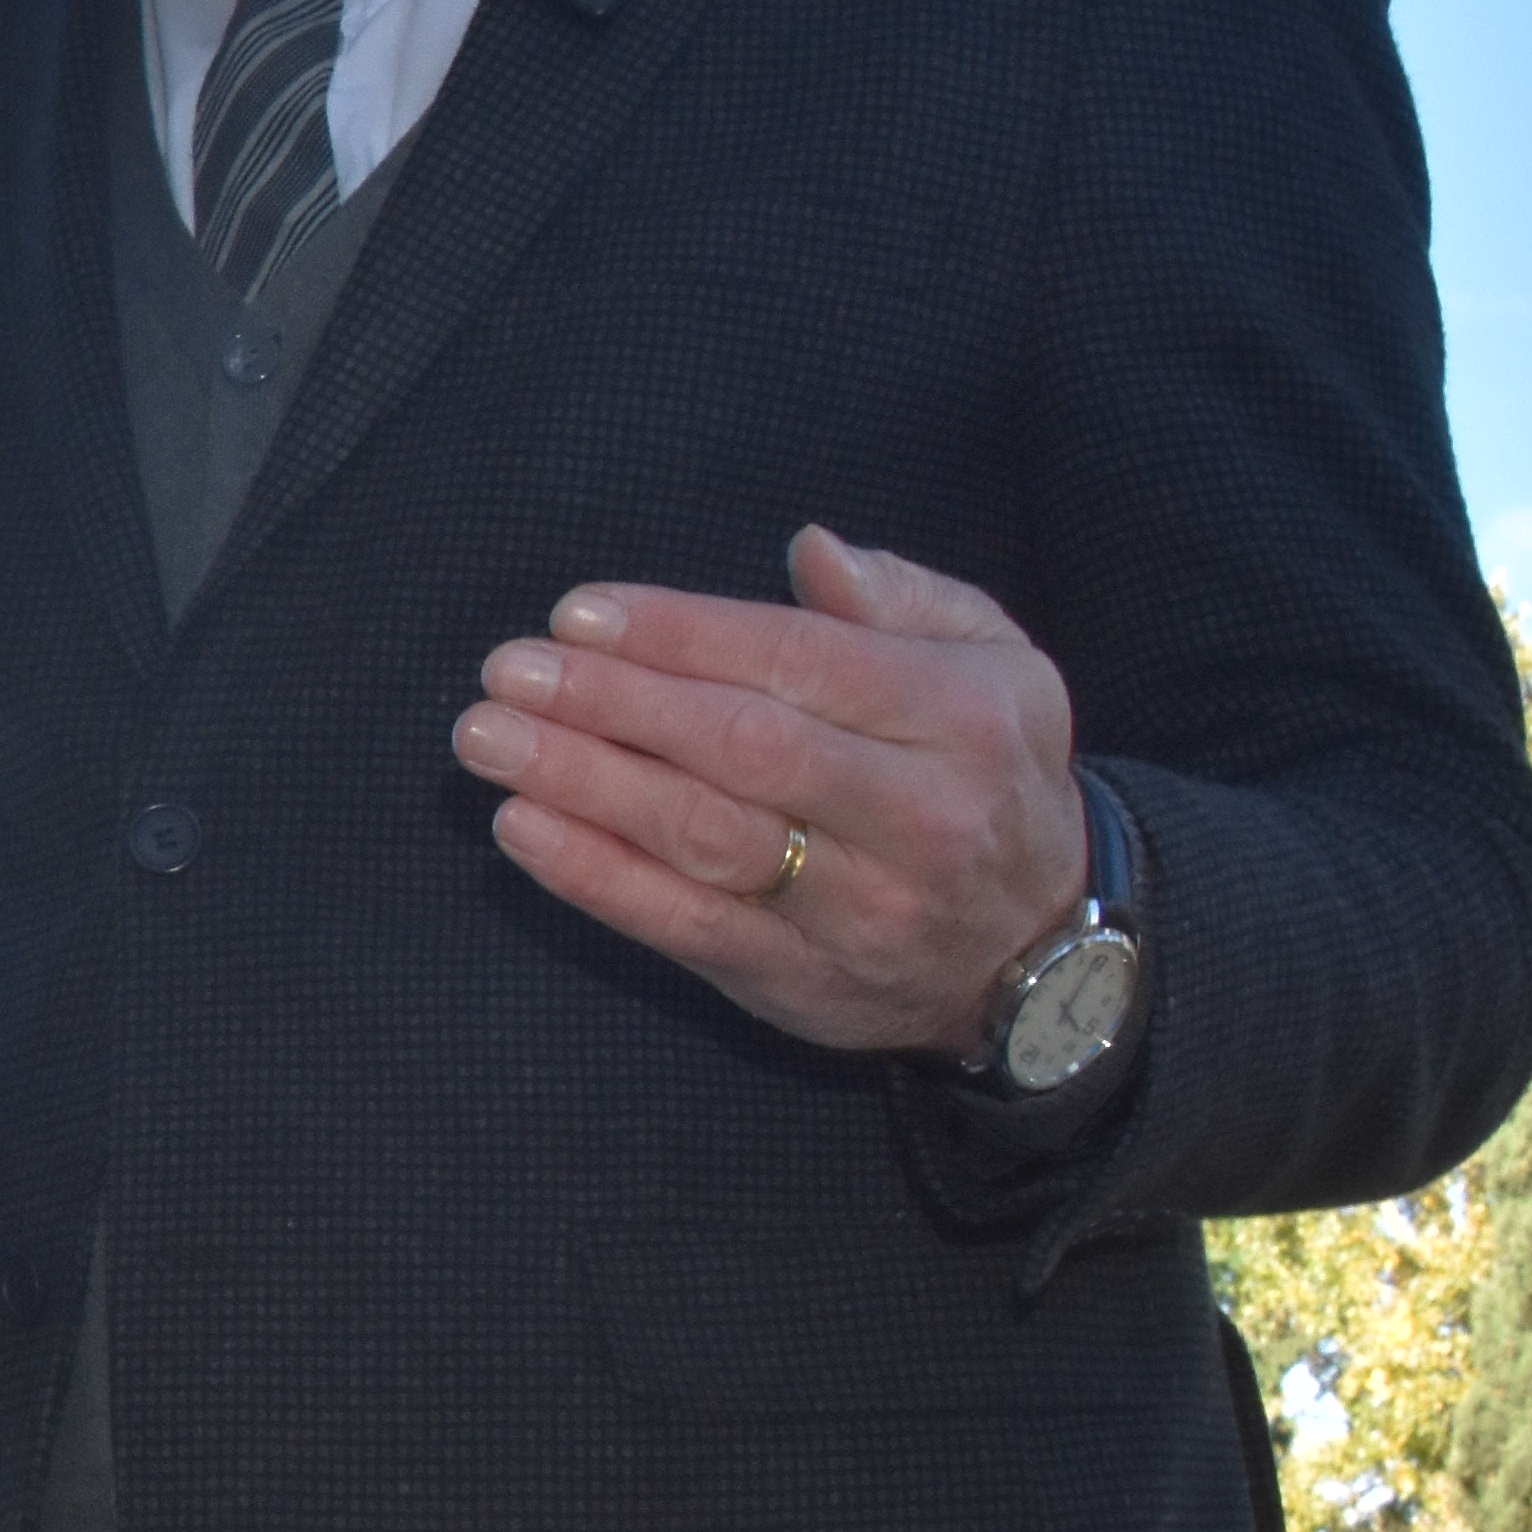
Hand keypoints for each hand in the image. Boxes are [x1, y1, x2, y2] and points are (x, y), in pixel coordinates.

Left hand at [445, 525, 1086, 1057]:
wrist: (1041, 952)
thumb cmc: (985, 774)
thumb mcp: (996, 665)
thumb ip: (905, 598)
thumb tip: (812, 552)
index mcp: (960, 716)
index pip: (797, 662)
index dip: (679, 635)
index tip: (576, 613)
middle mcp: (918, 813)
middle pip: (741, 748)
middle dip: (611, 703)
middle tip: (508, 670)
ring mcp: (861, 907)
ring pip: (704, 837)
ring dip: (581, 783)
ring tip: (489, 738)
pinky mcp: (802, 980)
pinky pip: (685, 924)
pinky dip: (595, 876)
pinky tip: (521, 829)